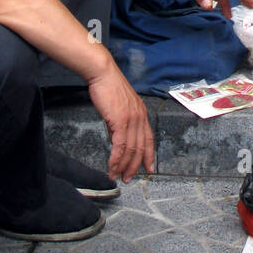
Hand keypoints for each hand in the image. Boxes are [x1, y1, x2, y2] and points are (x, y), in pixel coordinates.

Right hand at [86, 62, 155, 181]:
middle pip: (140, 148)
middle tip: (127, 178)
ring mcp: (131, 119)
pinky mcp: (120, 121)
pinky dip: (115, 159)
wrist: (103, 74)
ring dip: (123, 166)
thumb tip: (117, 137)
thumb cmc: (109, 87)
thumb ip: (122, 121)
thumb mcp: (120, 105)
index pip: (149, 139)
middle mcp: (140, 117)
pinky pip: (120, 146)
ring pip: (130, 150)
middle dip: (134, 166)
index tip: (148, 168)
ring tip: (116, 176)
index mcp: (142, 113)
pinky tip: (111, 166)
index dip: (149, 155)